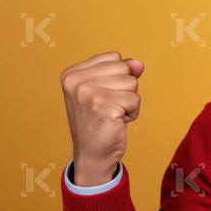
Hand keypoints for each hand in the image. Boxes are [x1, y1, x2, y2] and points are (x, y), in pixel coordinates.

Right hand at [60, 51, 143, 185]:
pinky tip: (117, 121)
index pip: (114, 57)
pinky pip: (135, 100)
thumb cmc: (100, 120)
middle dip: (125, 88)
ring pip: (132, 83)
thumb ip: (123, 70)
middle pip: (125, 68)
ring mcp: (88, 93)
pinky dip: (132, 112)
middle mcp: (76, 80)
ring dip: (129, 101)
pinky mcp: (103, 105)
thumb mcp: (107, 88)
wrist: (93, 153)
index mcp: (72, 73)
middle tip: (109, 106)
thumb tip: (138, 64)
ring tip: (112, 113)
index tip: (103, 94)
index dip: (118, 76)